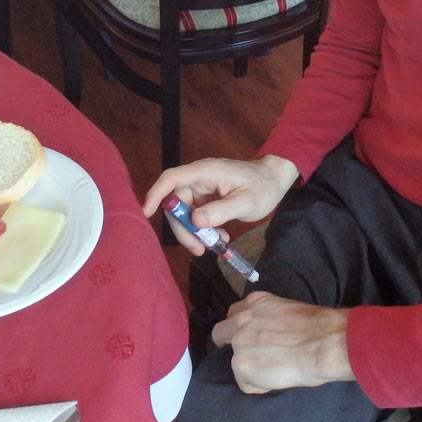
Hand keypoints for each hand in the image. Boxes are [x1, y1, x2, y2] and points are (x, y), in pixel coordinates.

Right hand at [142, 155, 298, 254]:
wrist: (275, 180)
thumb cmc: (263, 187)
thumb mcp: (247, 202)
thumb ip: (221, 211)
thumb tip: (196, 220)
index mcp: (206, 172)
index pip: (172, 179)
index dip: (156, 194)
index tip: (146, 213)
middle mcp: (200, 178)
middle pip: (176, 203)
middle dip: (184, 228)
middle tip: (199, 249)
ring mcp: (203, 188)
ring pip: (185, 213)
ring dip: (195, 232)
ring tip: (215, 245)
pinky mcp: (207, 199)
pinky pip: (197, 215)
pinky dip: (204, 229)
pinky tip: (221, 238)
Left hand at [212, 291, 353, 392]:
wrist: (325, 342)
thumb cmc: (318, 327)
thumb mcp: (287, 310)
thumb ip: (270, 318)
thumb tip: (270, 333)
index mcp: (256, 302)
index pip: (235, 313)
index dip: (241, 327)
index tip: (251, 336)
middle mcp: (241, 319)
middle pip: (220, 333)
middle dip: (230, 344)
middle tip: (251, 355)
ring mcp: (239, 342)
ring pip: (233, 360)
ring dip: (250, 366)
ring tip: (273, 370)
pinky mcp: (241, 366)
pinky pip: (245, 382)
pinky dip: (259, 385)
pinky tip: (277, 379)